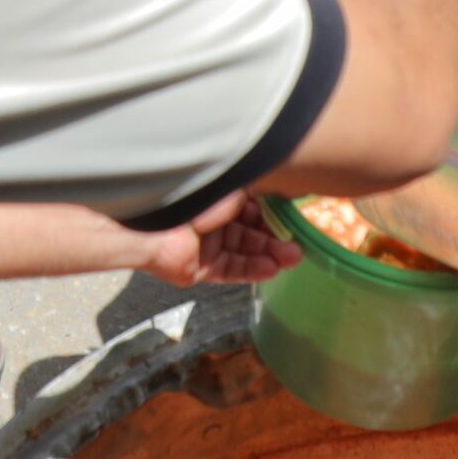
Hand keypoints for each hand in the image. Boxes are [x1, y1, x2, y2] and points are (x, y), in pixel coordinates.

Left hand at [138, 192, 298, 286]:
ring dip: (270, 255)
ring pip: (245, 253)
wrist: (157, 221)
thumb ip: (255, 193)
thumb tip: (278, 195)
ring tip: (293, 258)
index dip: (275, 217)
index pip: (254, 210)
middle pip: (252, 233)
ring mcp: (207, 247)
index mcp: (219, 200)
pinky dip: (253, 270)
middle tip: (299, 245)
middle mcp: (213, 222)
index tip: (296, 221)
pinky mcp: (200, 269)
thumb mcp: (233, 188)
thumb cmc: (196, 196)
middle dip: (276, 240)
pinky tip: (272, 268)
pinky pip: (231, 271)